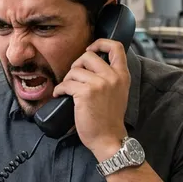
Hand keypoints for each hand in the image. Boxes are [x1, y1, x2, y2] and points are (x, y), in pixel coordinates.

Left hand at [52, 39, 129, 160]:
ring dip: (67, 80)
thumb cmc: (109, 118)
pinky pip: (66, 84)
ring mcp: (99, 84)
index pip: (116, 47)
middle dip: (77, 65)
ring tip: (68, 91)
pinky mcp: (85, 93)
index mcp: (122, 75)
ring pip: (74, 71)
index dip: (100, 43)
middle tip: (74, 77)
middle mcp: (112, 76)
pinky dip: (60, 90)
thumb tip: (91, 63)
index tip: (90, 50)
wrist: (108, 138)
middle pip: (88, 56)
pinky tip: (61, 96)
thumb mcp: (119, 92)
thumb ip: (111, 76)